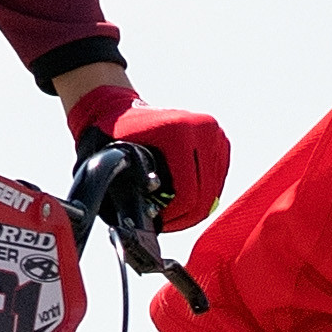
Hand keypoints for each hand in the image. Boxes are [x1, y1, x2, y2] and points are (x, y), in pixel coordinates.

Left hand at [66, 79, 230, 226]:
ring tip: (172, 214)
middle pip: (205, 196)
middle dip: (184, 217)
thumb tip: (136, 223)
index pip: (189, 193)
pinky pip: (217, 181)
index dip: (173, 217)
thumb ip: (119, 188)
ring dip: (194, 208)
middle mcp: (203, 128)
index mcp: (179, 132)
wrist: (120, 108)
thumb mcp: (111, 159)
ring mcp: (214, 132)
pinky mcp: (220, 140)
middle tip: (165, 223)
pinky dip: (202, 194)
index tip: (156, 221)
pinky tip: (182, 198)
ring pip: (214, 192)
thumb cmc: (112, 135)